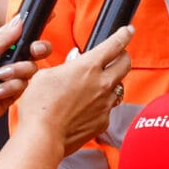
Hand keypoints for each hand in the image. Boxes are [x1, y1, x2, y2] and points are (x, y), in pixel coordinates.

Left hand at [0, 17, 43, 139]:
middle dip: (37, 49)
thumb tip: (20, 19)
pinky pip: (22, 88)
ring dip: (15, 72)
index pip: (20, 35)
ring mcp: (9, 80)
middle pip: (33, 52)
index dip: (34, 28)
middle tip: (33, 50)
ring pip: (30, 70)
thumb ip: (3, 37)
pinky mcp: (11, 97)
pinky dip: (9, 88)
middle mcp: (6, 63)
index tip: (50, 18)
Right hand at [18, 28, 133, 158]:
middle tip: (119, 54)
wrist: (43, 137)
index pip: (114, 45)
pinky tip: (88, 107)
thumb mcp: (46, 75)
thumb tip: (72, 66)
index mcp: (88, 67)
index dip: (124, 35)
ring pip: (117, 87)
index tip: (128, 30)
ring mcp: (105, 104)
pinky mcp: (103, 122)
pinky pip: (108, 108)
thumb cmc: (40, 107)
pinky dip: (101, 105)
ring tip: (98, 83)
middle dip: (124, 56)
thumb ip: (64, 67)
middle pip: (125, 64)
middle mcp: (102, 84)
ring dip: (111, 82)